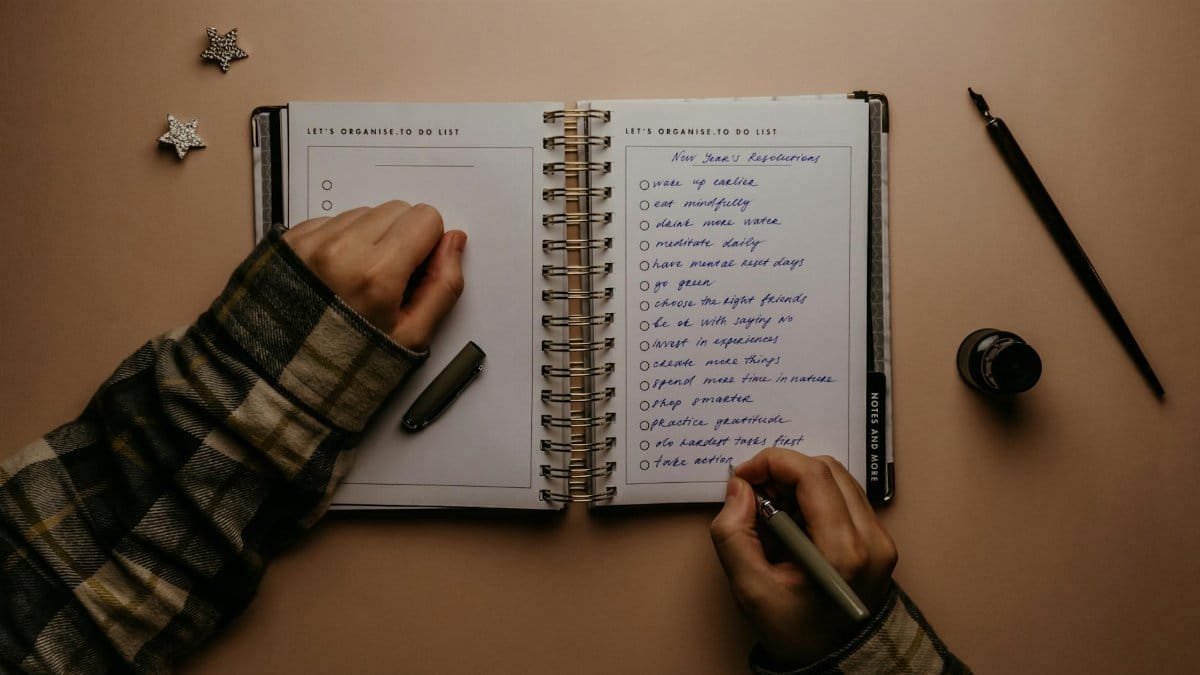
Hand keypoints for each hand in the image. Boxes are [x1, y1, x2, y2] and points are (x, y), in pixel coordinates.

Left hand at [283, 201, 465, 349]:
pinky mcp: (289, 240)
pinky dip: (341, 241)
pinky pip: (332, 220)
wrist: (284, 373)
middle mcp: (339, 249)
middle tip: (390, 278)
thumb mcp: (411, 338)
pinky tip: (337, 275)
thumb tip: (453, 242)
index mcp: (374, 274)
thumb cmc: (348, 362)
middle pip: (397, 209)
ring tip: (358, 280)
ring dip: (370, 238)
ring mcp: (310, 242)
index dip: (430, 245)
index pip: (426, 218)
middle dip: (402, 238)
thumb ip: (443, 286)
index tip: (417, 272)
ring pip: (365, 212)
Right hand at [710, 448, 897, 667]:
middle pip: (826, 469)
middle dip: (783, 471)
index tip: (743, 476)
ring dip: (798, 482)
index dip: (772, 463)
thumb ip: (733, 533)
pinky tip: (794, 522)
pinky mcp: (879, 540)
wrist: (835, 661)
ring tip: (773, 511)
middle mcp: (871, 540)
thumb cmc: (796, 632)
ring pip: (838, 478)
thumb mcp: (750, 589)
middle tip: (755, 495)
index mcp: (842, 552)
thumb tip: (739, 488)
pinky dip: (814, 496)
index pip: (812, 475)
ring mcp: (880, 539)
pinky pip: (846, 496)